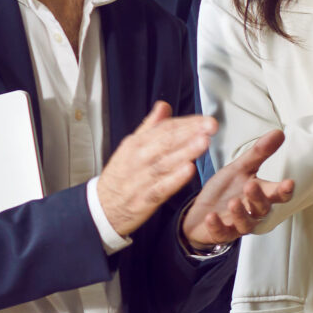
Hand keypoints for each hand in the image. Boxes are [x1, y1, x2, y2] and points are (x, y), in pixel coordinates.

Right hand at [95, 103, 215, 238]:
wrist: (102, 206)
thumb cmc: (121, 174)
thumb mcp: (130, 146)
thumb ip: (150, 126)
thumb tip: (164, 106)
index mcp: (136, 144)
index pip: (164, 129)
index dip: (187, 123)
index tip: (206, 119)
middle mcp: (138, 159)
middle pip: (166, 142)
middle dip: (190, 132)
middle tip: (210, 126)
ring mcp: (141, 179)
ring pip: (165, 163)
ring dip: (186, 152)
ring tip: (204, 142)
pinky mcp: (145, 199)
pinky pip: (161, 188)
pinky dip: (174, 179)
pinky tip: (189, 170)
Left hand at [179, 130, 295, 249]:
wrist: (199, 211)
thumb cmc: (224, 191)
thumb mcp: (239, 168)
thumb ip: (259, 153)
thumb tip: (279, 133)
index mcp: (260, 195)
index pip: (278, 194)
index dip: (284, 190)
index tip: (288, 183)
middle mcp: (252, 211)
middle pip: (263, 208)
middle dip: (258, 198)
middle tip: (251, 185)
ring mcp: (237, 224)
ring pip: (246, 224)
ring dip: (240, 214)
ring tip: (233, 202)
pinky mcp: (221, 234)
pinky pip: (222, 234)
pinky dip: (217, 226)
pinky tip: (211, 217)